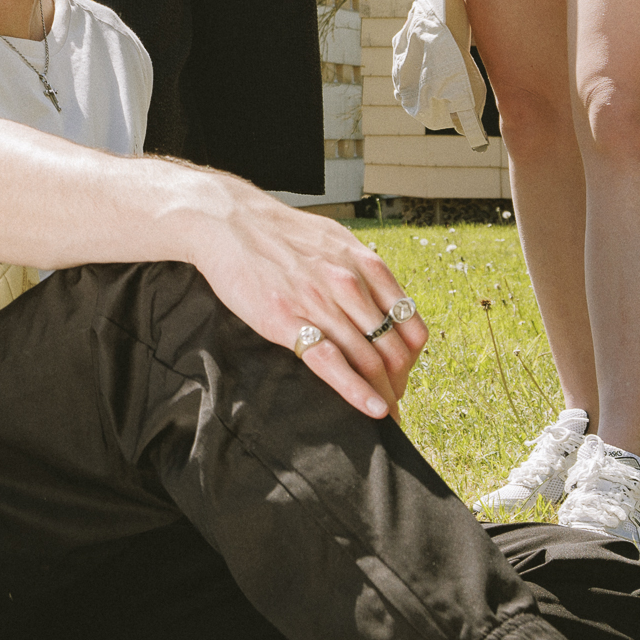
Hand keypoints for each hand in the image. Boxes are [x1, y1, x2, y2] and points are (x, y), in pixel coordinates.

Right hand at [189, 199, 428, 419]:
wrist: (228, 221)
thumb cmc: (279, 233)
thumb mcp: (334, 242)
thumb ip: (360, 271)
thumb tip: (381, 302)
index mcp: (366, 266)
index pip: (410, 325)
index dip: (412, 359)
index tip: (403, 375)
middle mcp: (350, 284)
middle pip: (394, 349)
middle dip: (398, 384)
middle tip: (393, 401)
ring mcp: (319, 302)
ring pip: (368, 360)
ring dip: (383, 395)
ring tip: (386, 418)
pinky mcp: (287, 320)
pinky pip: (331, 363)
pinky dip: (356, 391)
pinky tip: (372, 409)